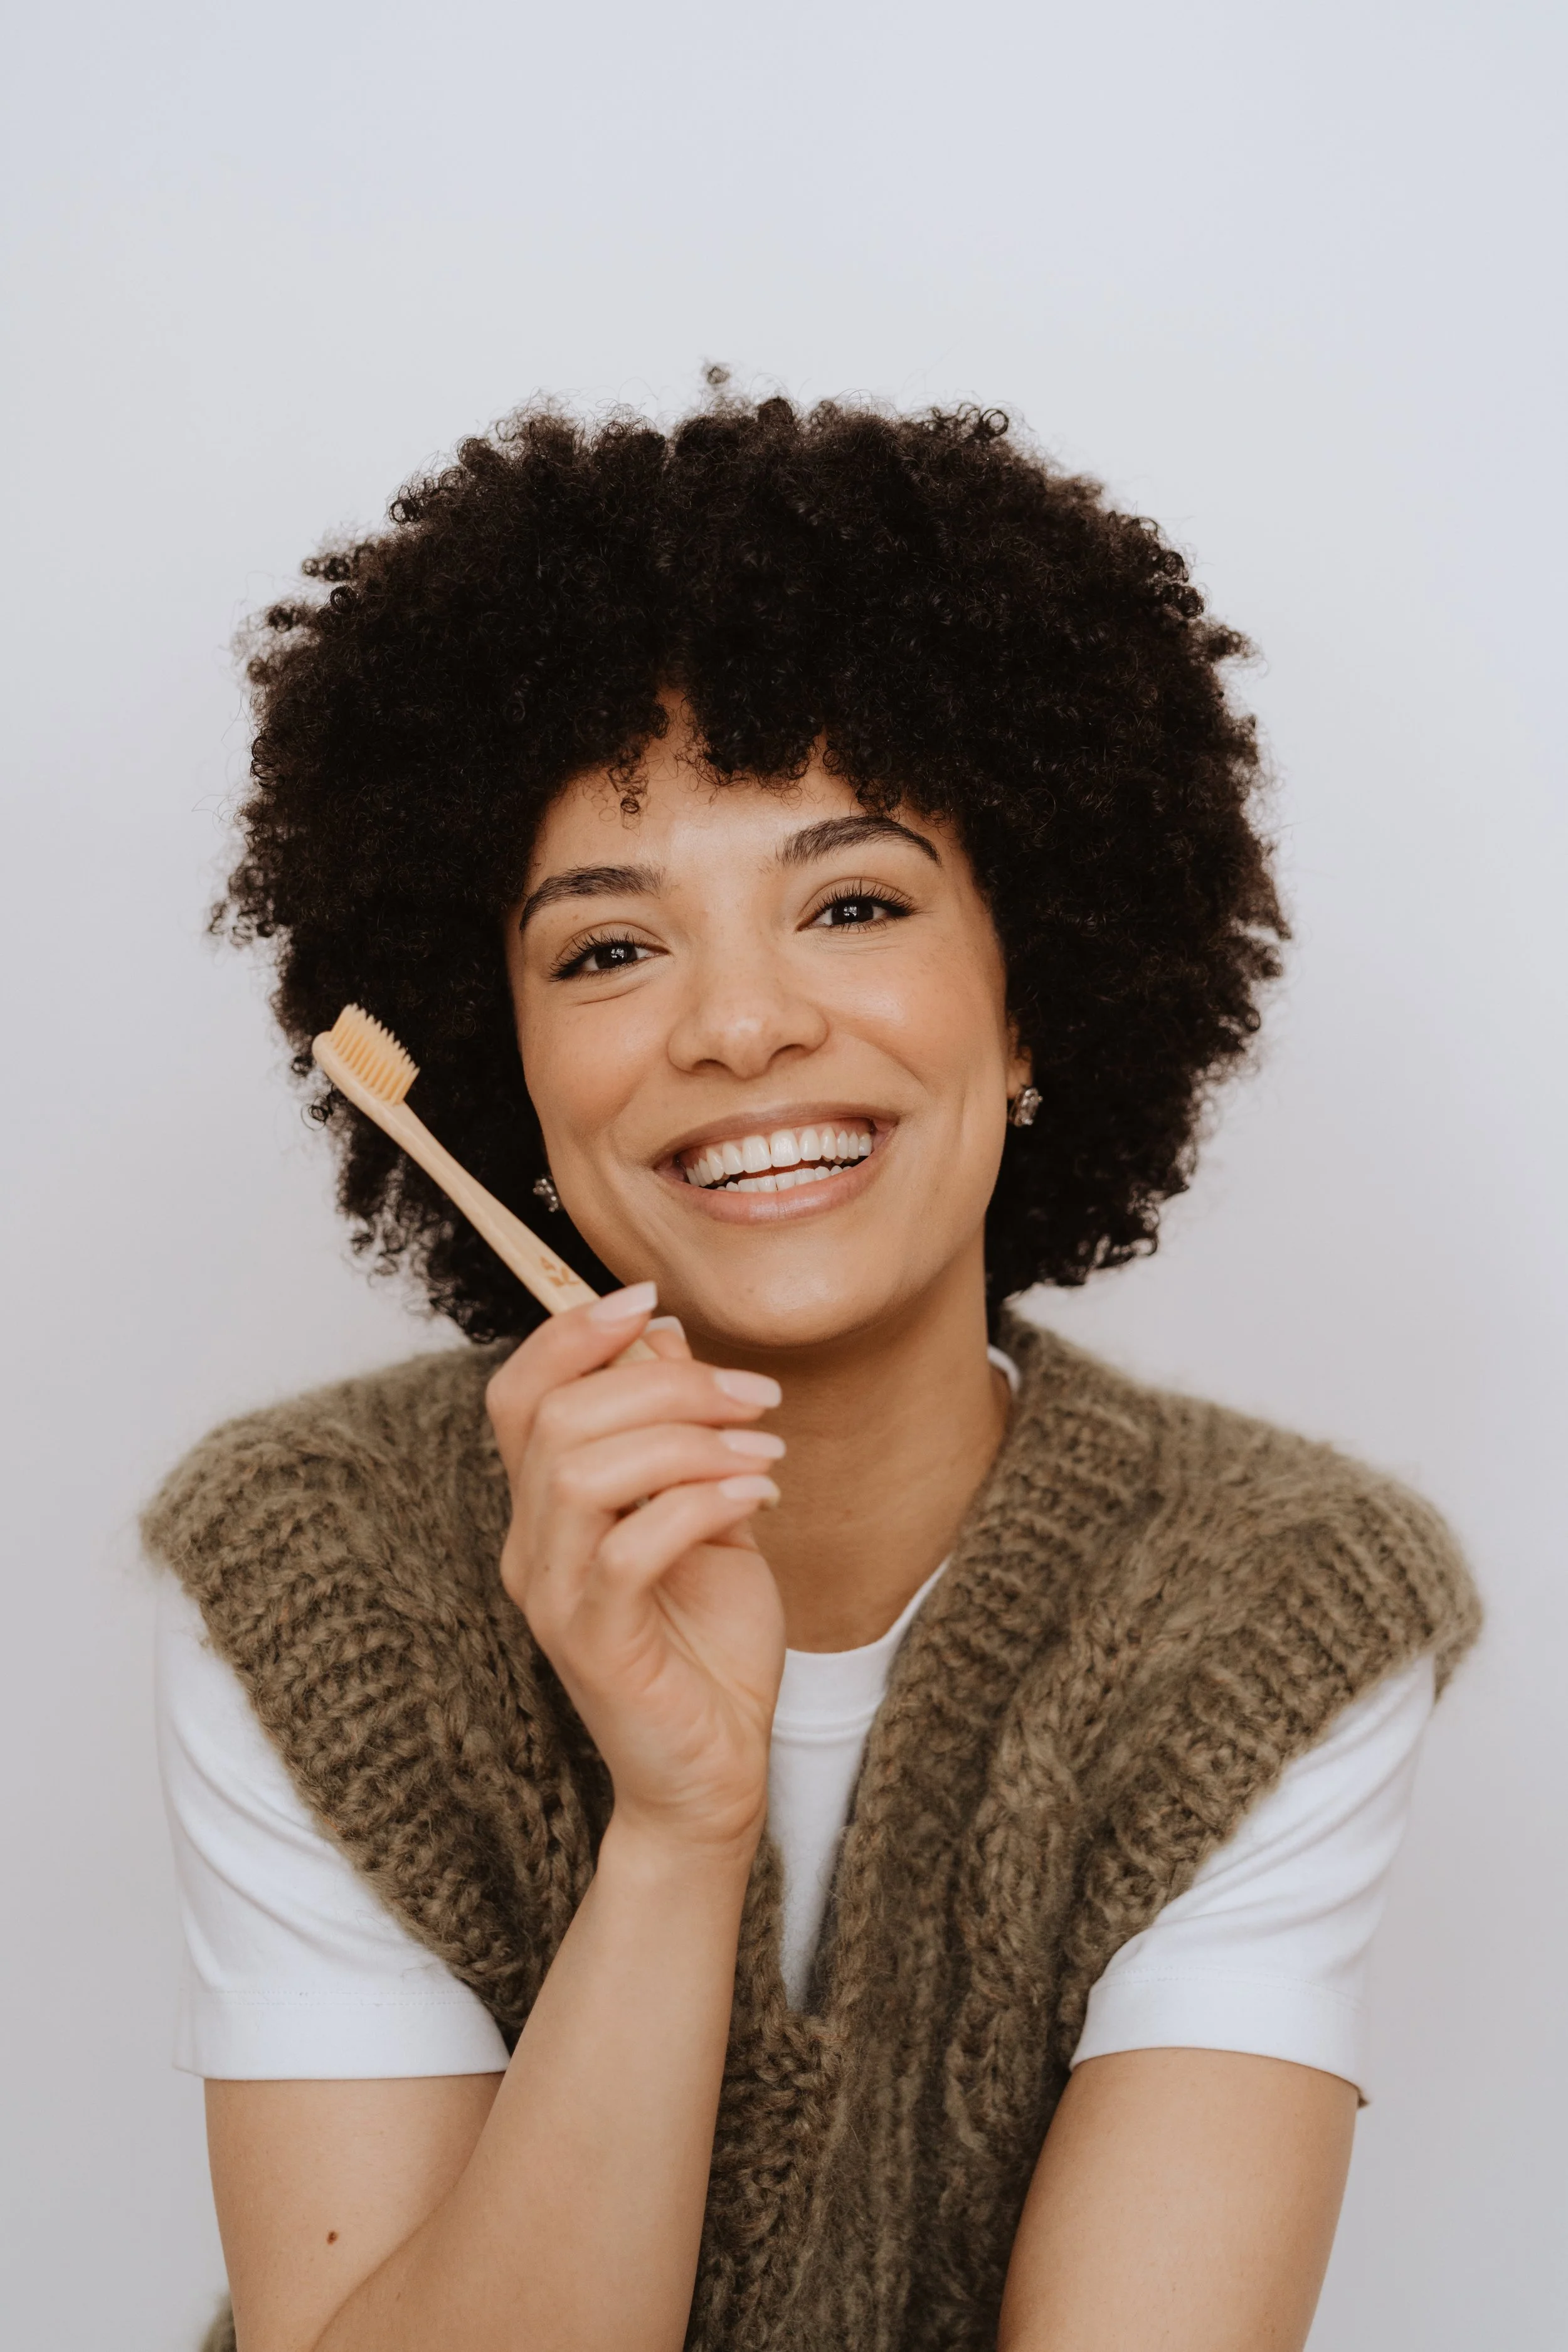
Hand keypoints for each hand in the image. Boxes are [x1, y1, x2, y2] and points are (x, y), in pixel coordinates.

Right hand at [486, 1286, 786, 1859]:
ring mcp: (555, 1598)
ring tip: (764, 1454)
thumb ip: (676, 1434)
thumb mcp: (703, 1513)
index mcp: (546, 1510)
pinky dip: (700, 1503)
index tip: (649, 1300)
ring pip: (582, 1470)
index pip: (519, 1395)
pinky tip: (758, 1500)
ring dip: (687, 1441)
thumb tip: (664, 1334)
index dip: (571, 1334)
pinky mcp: (594, 1644)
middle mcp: (532, 1547)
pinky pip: (629, 1547)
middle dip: (666, 1384)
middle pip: (560, 1417)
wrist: (714, 1771)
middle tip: (755, 1398)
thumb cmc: (709, 1645)